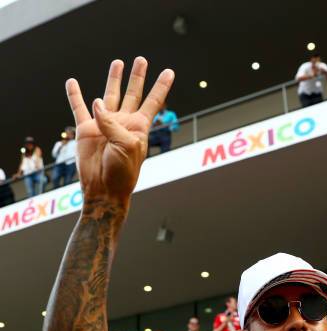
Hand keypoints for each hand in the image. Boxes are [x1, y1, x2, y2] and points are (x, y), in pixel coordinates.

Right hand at [66, 57, 173, 204]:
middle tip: (141, 60)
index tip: (169, 71)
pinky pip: (79, 108)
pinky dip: (75, 95)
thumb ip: (113, 123)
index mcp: (139, 127)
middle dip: (137, 77)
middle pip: (132, 93)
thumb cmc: (122, 172)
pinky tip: (72, 82)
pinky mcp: (86, 130)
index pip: (153, 101)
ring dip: (113, 79)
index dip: (161, 86)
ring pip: (109, 95)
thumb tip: (97, 103)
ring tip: (117, 63)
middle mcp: (123, 122)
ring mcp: (104, 124)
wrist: (103, 189)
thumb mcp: (126, 146)